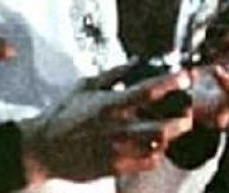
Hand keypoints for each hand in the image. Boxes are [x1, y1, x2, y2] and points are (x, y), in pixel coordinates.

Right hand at [19, 67, 193, 183]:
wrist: (41, 149)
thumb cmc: (63, 116)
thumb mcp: (86, 86)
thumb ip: (115, 73)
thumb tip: (137, 60)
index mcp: (111, 105)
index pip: (149, 91)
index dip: (172, 82)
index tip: (187, 76)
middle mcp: (118, 129)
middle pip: (165, 127)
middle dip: (183, 117)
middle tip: (187, 109)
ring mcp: (118, 151)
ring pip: (160, 146)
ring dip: (171, 135)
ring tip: (172, 126)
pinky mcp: (116, 168)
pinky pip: (149, 162)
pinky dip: (158, 152)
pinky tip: (154, 143)